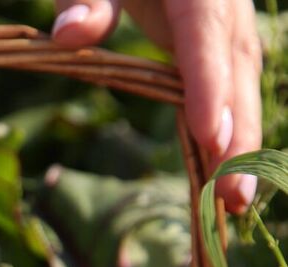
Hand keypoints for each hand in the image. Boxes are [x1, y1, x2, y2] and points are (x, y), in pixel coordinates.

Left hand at [51, 0, 261, 212]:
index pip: (205, 30)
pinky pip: (229, 84)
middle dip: (238, 131)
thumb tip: (69, 37)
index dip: (209, 83)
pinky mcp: (217, 40)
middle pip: (236, 65)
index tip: (208, 135)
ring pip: (241, 80)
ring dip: (240, 140)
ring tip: (233, 201)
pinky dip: (228, 128)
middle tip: (232, 195)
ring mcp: (225, 20)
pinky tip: (223, 174)